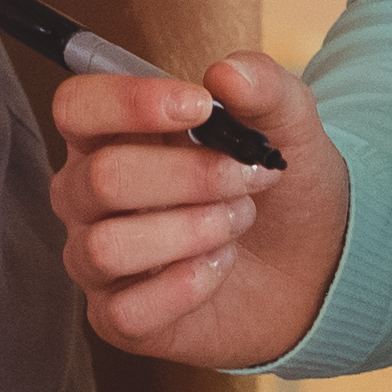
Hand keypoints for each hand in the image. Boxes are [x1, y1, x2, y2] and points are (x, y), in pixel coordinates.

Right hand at [48, 50, 344, 370]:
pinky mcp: (117, 318)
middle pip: (102, 178)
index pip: (77, 106)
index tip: (200, 107)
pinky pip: (128, 309)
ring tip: (238, 222)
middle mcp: (88, 195)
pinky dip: (187, 286)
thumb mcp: (288, 127)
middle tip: (248, 178)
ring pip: (108, 246)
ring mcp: (97, 258)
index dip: (129, 102)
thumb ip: (263, 88)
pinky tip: (221, 267)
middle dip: (191, 177)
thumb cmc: (280, 187)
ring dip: (191, 231)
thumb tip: (226, 73)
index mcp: (112, 134)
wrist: (315, 264)